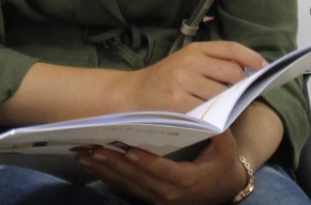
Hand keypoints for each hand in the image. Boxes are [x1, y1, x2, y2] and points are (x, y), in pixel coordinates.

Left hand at [77, 130, 248, 204]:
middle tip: (93, 149)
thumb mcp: (226, 147)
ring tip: (84, 157)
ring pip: (129, 187)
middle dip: (115, 165)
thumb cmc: (223, 163)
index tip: (128, 151)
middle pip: (139, 180)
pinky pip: (128, 190)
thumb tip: (209, 113)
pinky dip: (109, 179)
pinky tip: (93, 167)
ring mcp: (160, 201)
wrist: (225, 189)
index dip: (145, 162)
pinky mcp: (152, 201)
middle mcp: (170, 195)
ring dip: (106, 172)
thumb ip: (217, 132)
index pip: (163, 171)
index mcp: (188, 181)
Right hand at [117, 42, 264, 112]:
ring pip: (223, 94)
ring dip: (231, 104)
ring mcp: (184, 82)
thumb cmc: (161, 82)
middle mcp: (190, 62)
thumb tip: (245, 73)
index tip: (264, 68)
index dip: (251, 58)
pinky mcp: (180, 103)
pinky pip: (208, 110)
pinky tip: (217, 119)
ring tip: (231, 110)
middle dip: (244, 86)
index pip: (231, 49)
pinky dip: (217, 116)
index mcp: (194, 50)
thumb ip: (210, 65)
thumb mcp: (184, 63)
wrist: (129, 96)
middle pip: (233, 73)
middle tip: (247, 96)